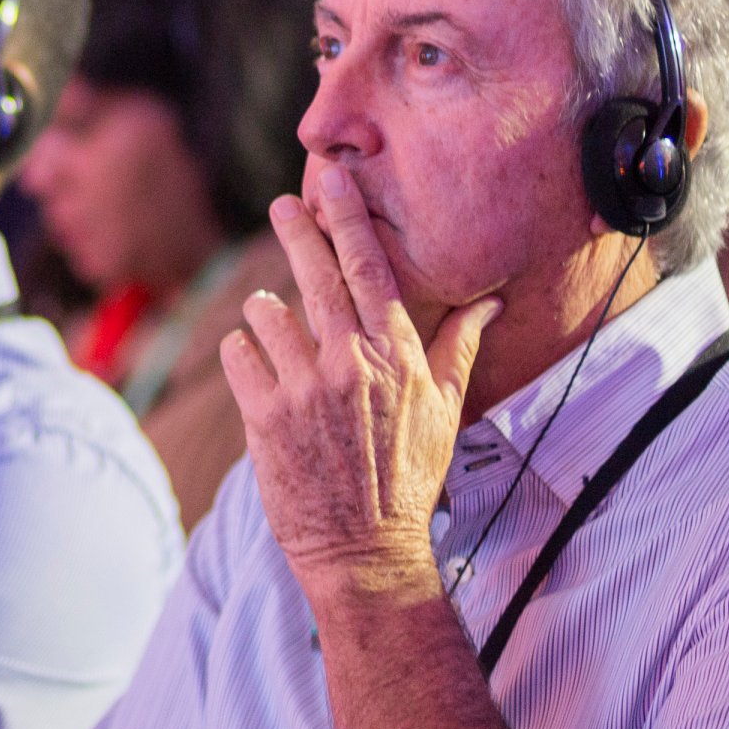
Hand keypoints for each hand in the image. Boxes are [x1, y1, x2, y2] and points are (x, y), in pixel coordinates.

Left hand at [219, 168, 501, 589]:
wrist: (366, 550)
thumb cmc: (408, 479)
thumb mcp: (445, 410)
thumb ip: (459, 346)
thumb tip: (489, 301)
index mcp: (396, 356)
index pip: (370, 267)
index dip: (347, 217)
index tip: (330, 177)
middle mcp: (351, 364)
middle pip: (314, 273)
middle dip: (296, 229)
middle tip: (283, 205)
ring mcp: (305, 389)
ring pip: (266, 314)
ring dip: (265, 315)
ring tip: (274, 330)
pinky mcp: (264, 418)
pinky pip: (240, 356)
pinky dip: (243, 355)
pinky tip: (256, 368)